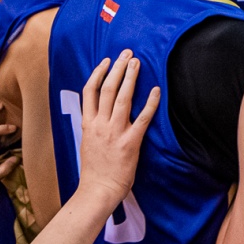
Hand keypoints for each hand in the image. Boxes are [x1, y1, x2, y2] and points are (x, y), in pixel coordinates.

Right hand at [75, 52, 158, 211]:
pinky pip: (143, 117)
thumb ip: (93, 126)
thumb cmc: (94, 170)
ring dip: (130, 78)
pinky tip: (157, 90)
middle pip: (107, 88)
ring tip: (137, 62)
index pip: (89, 91)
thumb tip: (98, 113)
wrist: (98, 190)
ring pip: (122, 97)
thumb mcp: (87, 143)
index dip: (98, 73)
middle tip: (127, 53)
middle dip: (117, 68)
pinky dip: (151, 102)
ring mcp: (115, 132)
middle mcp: (100, 124)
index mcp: (88, 124)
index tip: (106, 61)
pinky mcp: (131, 141)